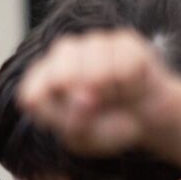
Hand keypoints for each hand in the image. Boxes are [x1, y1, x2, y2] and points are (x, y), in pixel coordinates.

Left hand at [15, 29, 180, 155]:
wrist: (148, 121)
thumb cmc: (106, 128)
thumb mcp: (85, 139)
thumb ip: (75, 123)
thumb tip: (83, 97)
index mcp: (41, 82)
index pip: (32, 95)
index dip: (55, 113)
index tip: (71, 122)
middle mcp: (62, 57)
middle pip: (62, 74)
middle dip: (83, 98)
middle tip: (96, 106)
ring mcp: (92, 44)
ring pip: (95, 65)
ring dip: (109, 89)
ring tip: (113, 95)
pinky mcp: (123, 41)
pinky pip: (125, 60)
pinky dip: (131, 82)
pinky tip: (130, 85)